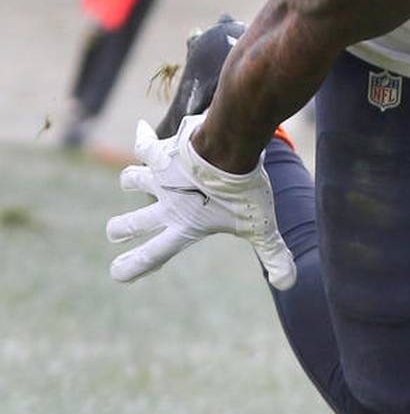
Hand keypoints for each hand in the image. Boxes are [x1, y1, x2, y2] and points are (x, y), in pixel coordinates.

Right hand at [107, 115, 295, 287]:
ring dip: (131, 180)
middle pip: (129, 222)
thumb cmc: (243, 190)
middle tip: (114, 231)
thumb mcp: (261, 227)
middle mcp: (166, 204)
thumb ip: (274, 254)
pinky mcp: (163, 151)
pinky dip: (143, 137)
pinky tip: (142, 129)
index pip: (154, 254)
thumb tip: (290, 283)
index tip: (118, 274)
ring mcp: (161, 176)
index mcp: (184, 226)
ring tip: (132, 180)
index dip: (134, 266)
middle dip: (121, 228)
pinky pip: (145, 143)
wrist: (228, 148)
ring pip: (131, 179)